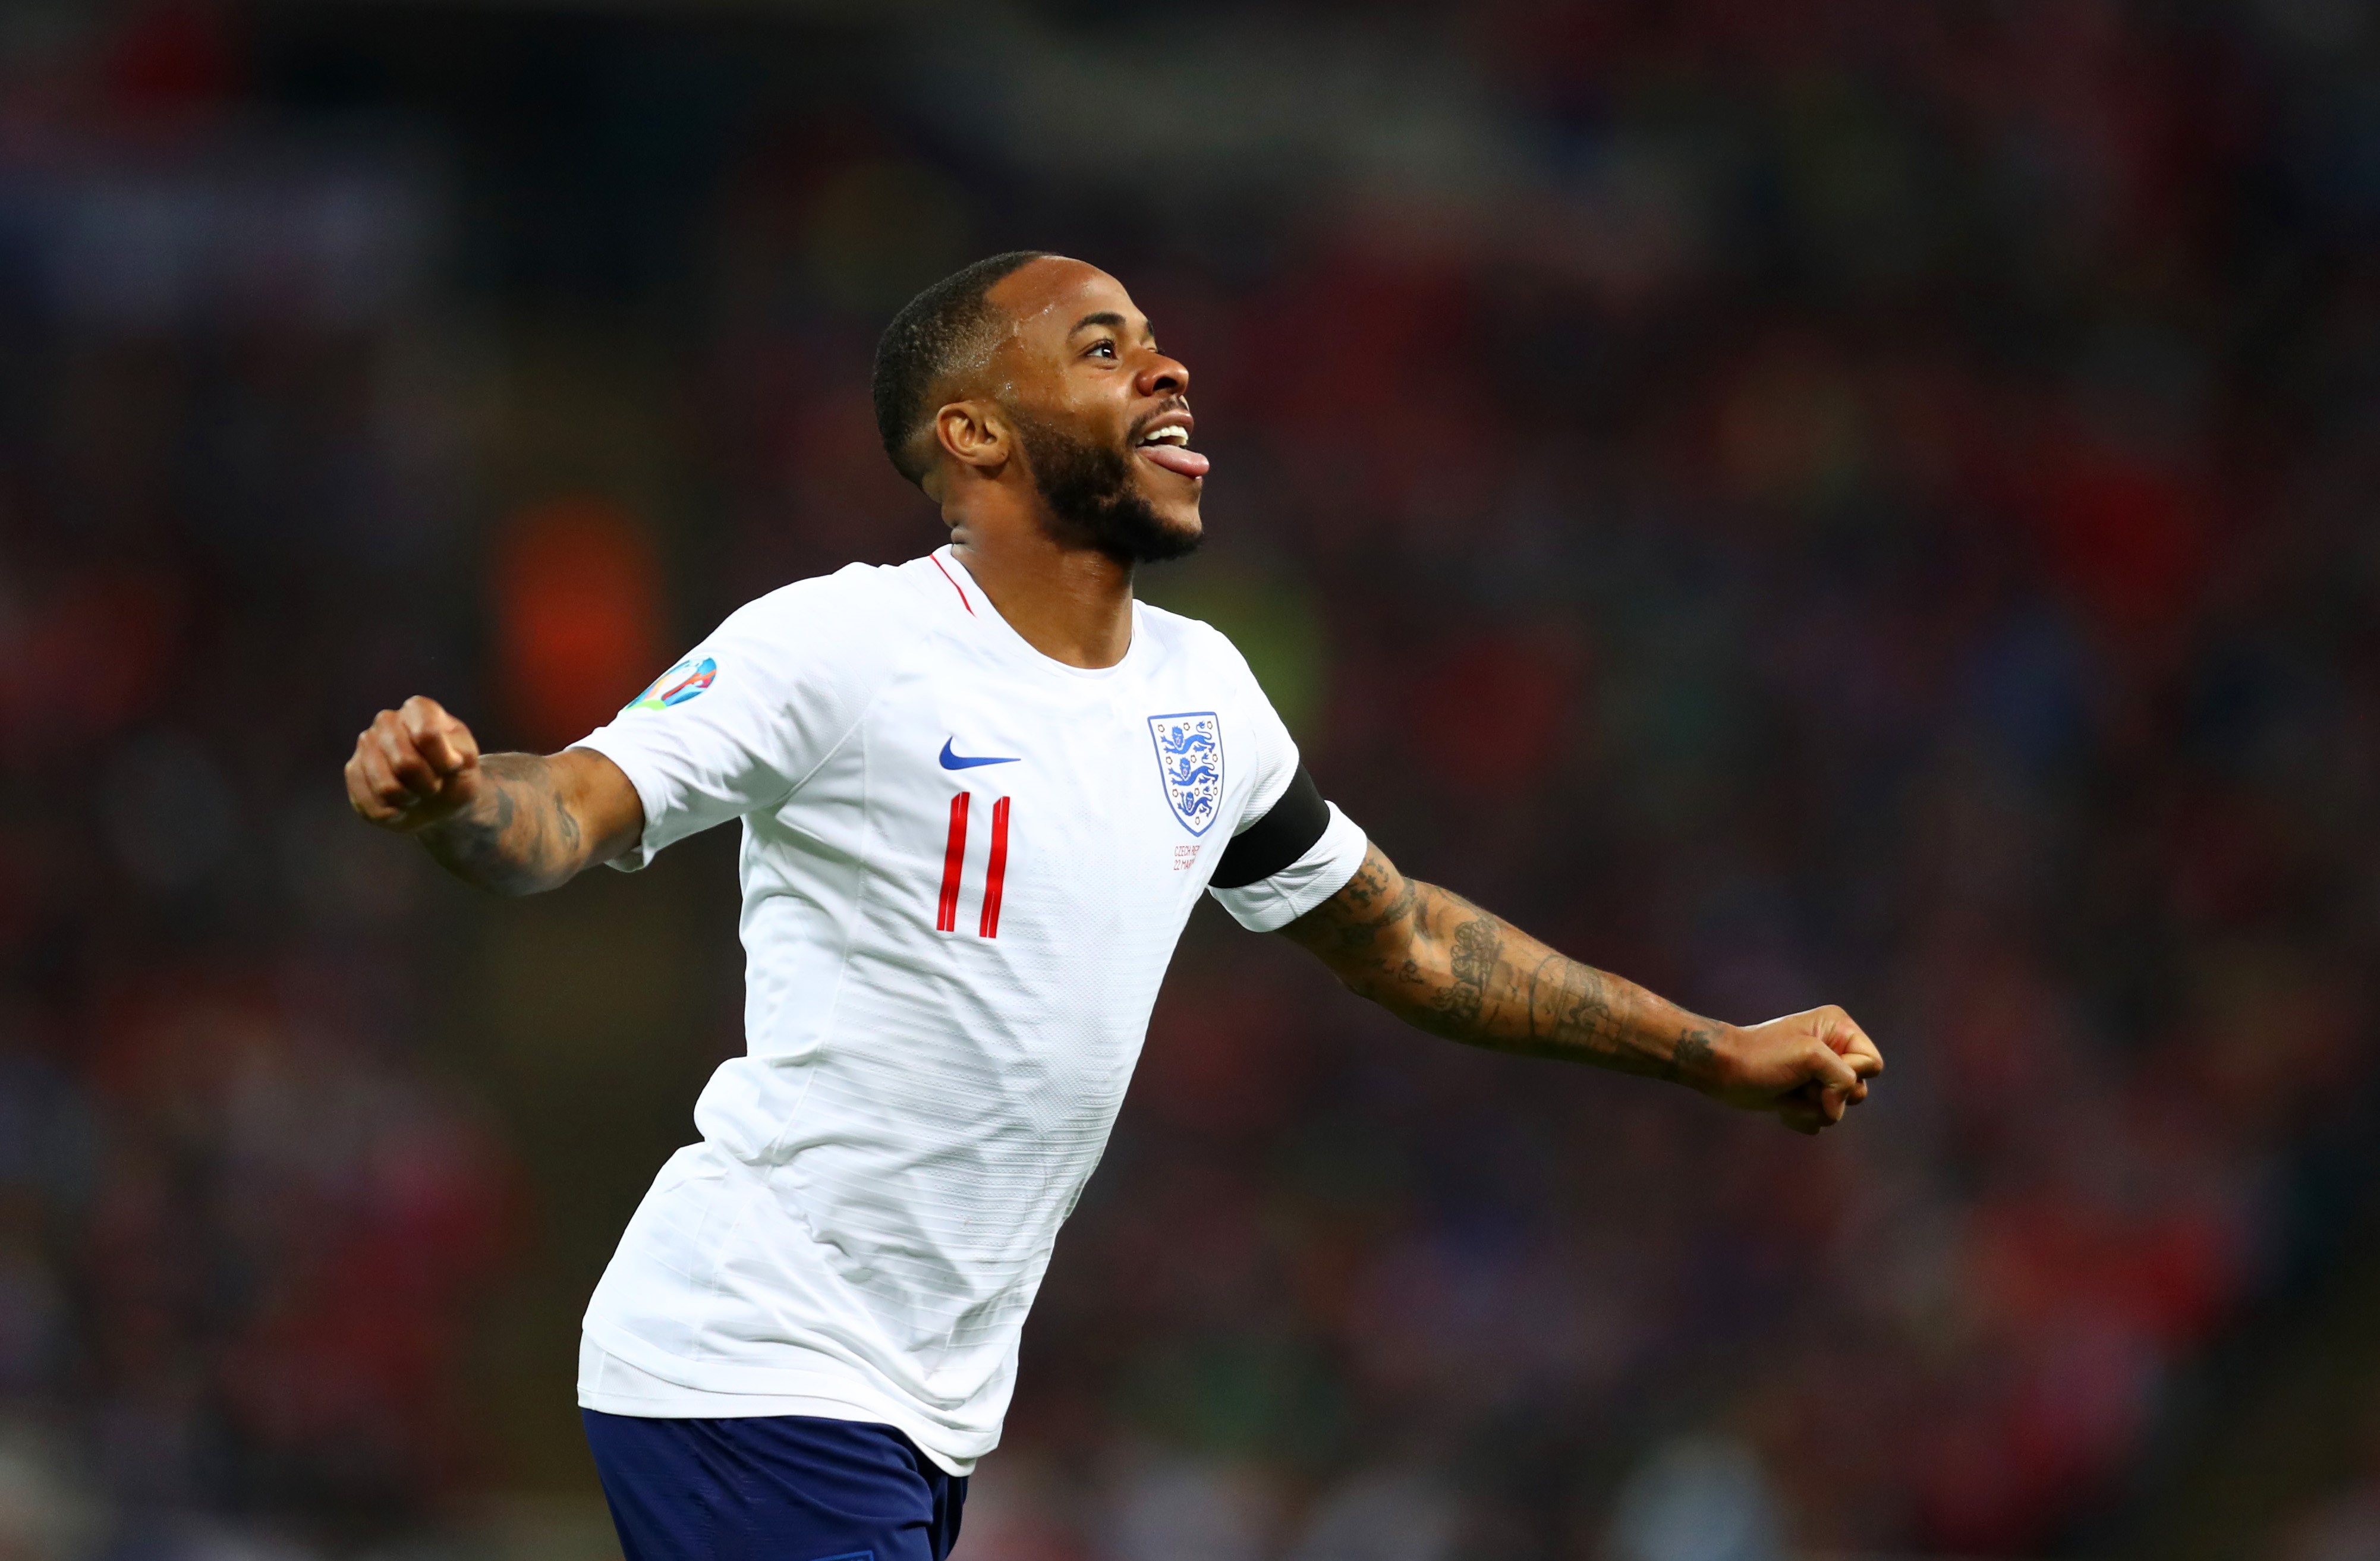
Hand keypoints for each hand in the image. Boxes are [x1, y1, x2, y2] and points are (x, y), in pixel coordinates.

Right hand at [345, 695, 486, 833]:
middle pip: (405, 763)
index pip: (428, 735)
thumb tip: (447, 760)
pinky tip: (400, 804)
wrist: (440, 797)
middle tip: (434, 785)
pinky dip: (394, 813)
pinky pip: (371, 804)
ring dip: (410, 799)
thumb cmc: (455, 772)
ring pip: (386, 787)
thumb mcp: (468, 761)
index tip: (453, 767)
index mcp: (418, 710)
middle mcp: (386, 721)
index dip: (445, 762)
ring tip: (416, 793)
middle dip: (427, 784)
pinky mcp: (353, 772)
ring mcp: (365, 745)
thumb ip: (461, 753)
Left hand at [1703, 1005, 1881, 1135]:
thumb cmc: (1763, 1057)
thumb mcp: (1810, 1056)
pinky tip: (1781, 1106)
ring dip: (1813, 1109)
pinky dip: (1802, 1118)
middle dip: (1829, 1095)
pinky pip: (1821, 1119)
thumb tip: (1836, 1109)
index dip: (1850, 1075)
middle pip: (1859, 1090)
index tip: (1818, 1072)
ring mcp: (1819, 1074)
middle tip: (1800, 1083)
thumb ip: (1842, 1078)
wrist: (1723, 1071)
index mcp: (1838, 1028)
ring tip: (1788, 1094)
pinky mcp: (1805, 1095)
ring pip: (1840, 1108)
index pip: (1872, 1064)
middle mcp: (1833, 1049)